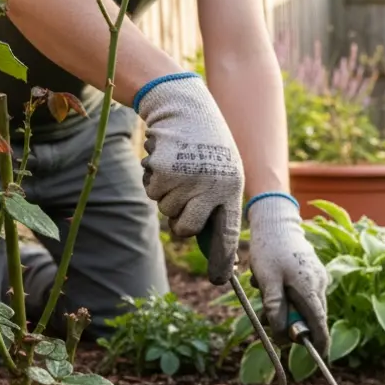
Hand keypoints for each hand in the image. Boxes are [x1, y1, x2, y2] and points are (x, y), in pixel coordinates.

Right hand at [136, 73, 243, 284]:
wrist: (183, 105)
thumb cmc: (205, 142)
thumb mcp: (222, 169)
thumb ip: (216, 201)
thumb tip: (206, 238)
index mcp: (232, 186)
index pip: (227, 231)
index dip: (223, 258)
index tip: (220, 279)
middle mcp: (212, 185)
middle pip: (187, 229)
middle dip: (180, 223)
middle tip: (181, 203)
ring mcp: (187, 178)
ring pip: (166, 210)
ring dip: (166, 195)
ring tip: (178, 169)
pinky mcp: (164, 170)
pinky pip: (152, 193)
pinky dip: (153, 181)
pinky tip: (165, 161)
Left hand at [247, 195, 329, 355]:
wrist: (275, 220)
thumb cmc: (269, 249)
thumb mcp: (267, 281)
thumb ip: (275, 308)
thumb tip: (281, 334)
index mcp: (310, 288)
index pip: (320, 323)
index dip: (319, 343)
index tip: (317, 357)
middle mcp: (320, 283)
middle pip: (311, 316)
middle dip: (290, 324)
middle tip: (266, 322)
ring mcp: (318, 276)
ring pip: (305, 304)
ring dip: (285, 308)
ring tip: (262, 295)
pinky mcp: (312, 271)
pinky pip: (302, 292)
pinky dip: (287, 296)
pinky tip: (269, 284)